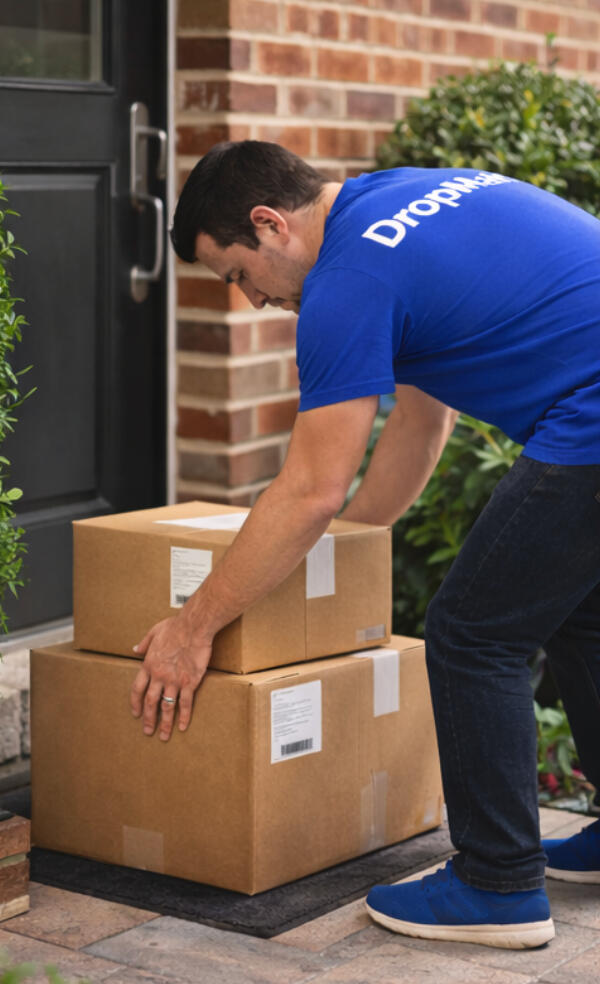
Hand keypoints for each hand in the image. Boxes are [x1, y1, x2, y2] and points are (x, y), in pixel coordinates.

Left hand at [130, 614, 211, 740]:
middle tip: (148, 731)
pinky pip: (186, 703)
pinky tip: (182, 726)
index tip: (136, 714)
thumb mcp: (154, 631)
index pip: (137, 689)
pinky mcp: (190, 682)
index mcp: (149, 665)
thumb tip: (135, 649)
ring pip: (167, 707)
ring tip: (164, 736)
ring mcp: (174, 681)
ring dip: (165, 723)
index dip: (135, 703)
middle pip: (150, 702)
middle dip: (148, 719)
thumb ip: (144, 643)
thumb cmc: (175, 626)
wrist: (194, 627)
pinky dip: (183, 716)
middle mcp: (159, 676)